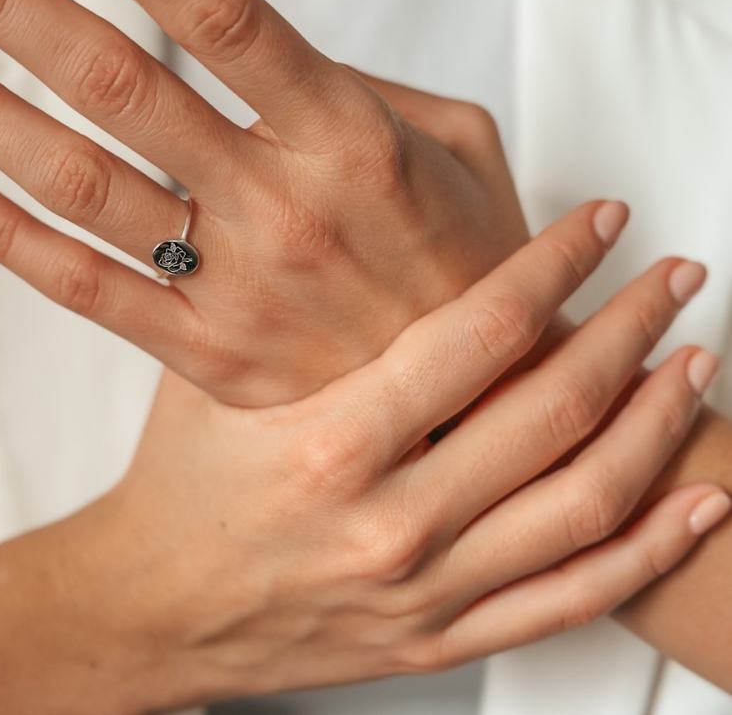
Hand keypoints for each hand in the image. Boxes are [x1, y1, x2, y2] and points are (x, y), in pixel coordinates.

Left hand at [0, 0, 526, 405]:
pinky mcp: (208, 355)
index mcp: (350, 136)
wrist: (480, 403)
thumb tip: (273, 57)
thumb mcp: (459, 145)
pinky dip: (9, 238)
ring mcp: (237, 287)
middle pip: (120, 85)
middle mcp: (282, 205)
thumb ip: (366, 86)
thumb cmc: (467, 256)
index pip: (219, 13)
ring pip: (82, 185)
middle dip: (5, 1)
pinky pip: (89, 290)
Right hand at [67, 204, 725, 709]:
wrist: (154, 609)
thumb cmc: (181, 481)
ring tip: (697, 362)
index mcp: (330, 442)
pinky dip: (649, 547)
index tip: (602, 221)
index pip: (480, 333)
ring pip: (584, 503)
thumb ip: (283, 302)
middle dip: (630, 328)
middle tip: (676, 276)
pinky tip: (698, 503)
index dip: (555, 264)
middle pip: (553, 410)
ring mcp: (426, 589)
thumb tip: (318, 196)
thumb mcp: (209, 375)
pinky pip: (572, 599)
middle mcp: (390, 521)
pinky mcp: (440, 635)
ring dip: (657, 424)